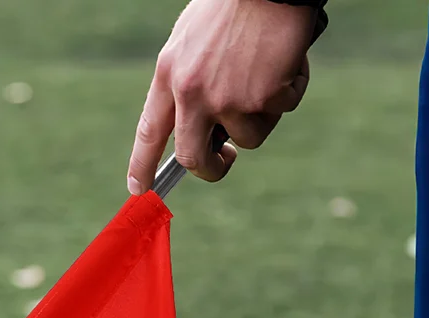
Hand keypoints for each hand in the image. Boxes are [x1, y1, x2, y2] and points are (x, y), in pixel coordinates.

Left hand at [127, 0, 314, 194]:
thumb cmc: (233, 6)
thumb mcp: (193, 43)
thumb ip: (189, 85)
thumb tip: (202, 131)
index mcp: (169, 73)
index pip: (149, 131)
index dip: (142, 165)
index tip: (139, 189)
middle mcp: (192, 91)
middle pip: (193, 157)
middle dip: (211, 168)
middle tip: (226, 158)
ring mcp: (226, 98)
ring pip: (247, 138)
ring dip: (263, 114)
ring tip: (267, 73)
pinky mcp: (260, 98)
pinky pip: (279, 112)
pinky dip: (288, 91)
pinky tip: (286, 60)